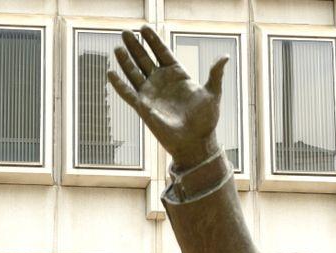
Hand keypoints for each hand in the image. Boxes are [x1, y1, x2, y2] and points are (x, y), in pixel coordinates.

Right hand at [107, 25, 227, 168]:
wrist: (196, 142)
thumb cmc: (206, 120)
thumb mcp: (213, 93)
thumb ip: (215, 74)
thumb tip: (224, 56)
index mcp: (178, 75)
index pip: (162, 53)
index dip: (153, 41)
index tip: (144, 28)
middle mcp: (162, 82)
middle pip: (145, 60)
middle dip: (136, 46)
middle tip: (126, 32)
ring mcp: (152, 94)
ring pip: (134, 73)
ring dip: (126, 61)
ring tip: (118, 47)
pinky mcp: (144, 108)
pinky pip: (128, 94)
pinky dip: (119, 84)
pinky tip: (110, 73)